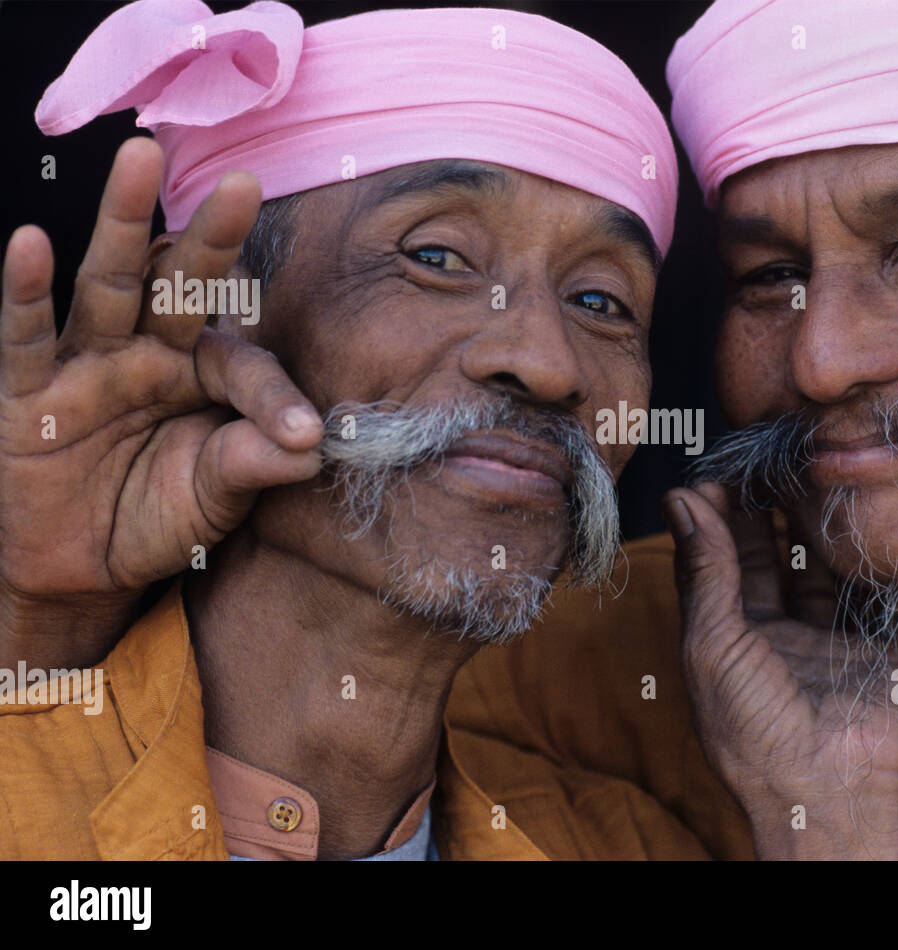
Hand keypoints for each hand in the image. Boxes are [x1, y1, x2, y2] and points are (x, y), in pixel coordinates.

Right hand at [0, 137, 321, 666]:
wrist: (85, 568)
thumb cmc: (159, 516)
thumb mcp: (215, 496)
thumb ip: (252, 465)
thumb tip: (311, 449)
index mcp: (205, 374)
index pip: (246, 366)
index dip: (276, 398)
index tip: (305, 434)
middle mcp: (150, 353)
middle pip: (182, 283)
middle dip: (211, 236)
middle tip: (243, 183)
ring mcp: (88, 363)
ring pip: (107, 282)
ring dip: (121, 222)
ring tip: (139, 157)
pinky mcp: (29, 390)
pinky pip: (27, 335)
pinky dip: (25, 292)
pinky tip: (28, 241)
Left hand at [664, 483, 897, 858]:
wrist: (828, 792)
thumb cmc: (753, 728)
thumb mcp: (713, 642)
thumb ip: (706, 569)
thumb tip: (681, 500)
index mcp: (727, 641)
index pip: (717, 566)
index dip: (715, 521)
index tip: (717, 473)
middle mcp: (776, 637)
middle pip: (769, 561)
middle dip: (764, 513)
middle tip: (765, 461)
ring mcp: (827, 639)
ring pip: (820, 568)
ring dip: (814, 525)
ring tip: (807, 471)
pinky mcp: (876, 644)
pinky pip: (871, 590)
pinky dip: (865, 553)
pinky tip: (857, 508)